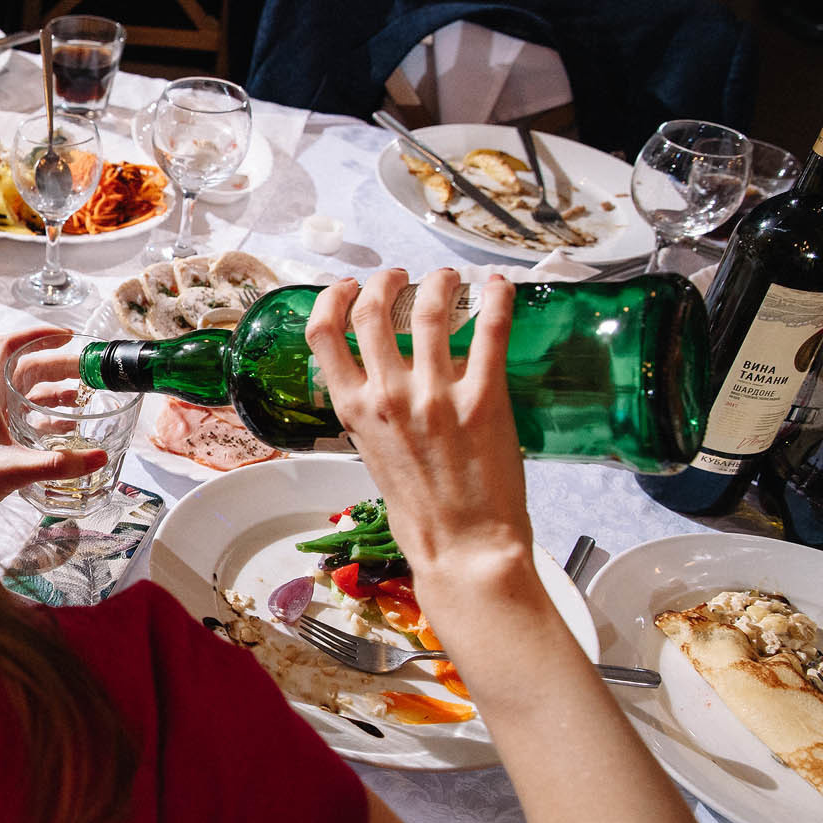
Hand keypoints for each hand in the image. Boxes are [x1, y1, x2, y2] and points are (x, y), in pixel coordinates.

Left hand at [0, 325, 107, 529]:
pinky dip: (48, 417)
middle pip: (25, 369)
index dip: (36, 335)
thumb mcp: (12, 471)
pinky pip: (25, 417)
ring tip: (84, 397)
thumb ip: (56, 465)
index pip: (8, 348)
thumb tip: (99, 457)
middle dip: (58, 366)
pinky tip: (68, 429)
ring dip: (55, 390)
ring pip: (27, 393)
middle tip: (89, 372)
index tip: (66, 336)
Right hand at [304, 268, 531, 580]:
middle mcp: (388, 396)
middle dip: (384, 281)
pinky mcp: (484, 398)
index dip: (332, 299)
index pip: (323, 334)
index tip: (346, 287)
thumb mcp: (372, 455)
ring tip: (446, 279)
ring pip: (428, 310)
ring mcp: (436, 395)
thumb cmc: (420, 511)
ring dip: (438, 283)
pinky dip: (497, 300)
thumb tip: (389, 373)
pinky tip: (500, 287)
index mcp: (354, 411)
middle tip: (401, 277)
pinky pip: (489, 331)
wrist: (464, 546)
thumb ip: (373, 411)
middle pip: (372, 310)